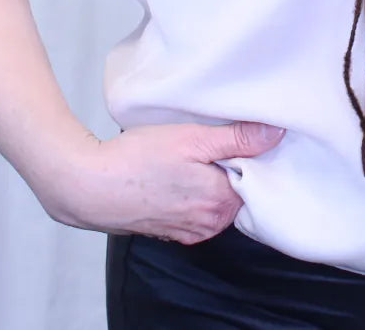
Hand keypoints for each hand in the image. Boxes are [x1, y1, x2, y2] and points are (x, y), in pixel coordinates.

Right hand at [41, 120, 285, 244]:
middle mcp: (208, 225)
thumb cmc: (138, 160)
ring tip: (188, 152)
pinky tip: (173, 170)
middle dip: (227, 165)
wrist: (88, 187)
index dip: (248, 152)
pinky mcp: (167, 230)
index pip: (255, 177)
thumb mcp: (194, 138)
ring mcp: (186, 231)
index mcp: (221, 204)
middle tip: (208, 138)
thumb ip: (238, 138)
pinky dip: (188, 189)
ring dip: (207, 176)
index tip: (234, 133)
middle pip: (235, 189)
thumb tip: (276, 133)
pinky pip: (191, 207)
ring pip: (212, 198)